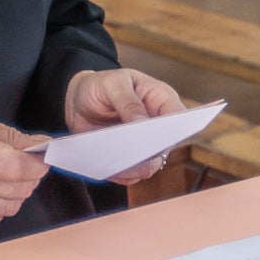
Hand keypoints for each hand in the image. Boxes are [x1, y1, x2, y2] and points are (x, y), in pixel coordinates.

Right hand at [0, 104, 47, 229]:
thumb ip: (3, 133)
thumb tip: (39, 145)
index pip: (11, 164)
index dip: (35, 165)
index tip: (42, 159)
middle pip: (13, 189)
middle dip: (30, 179)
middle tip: (29, 167)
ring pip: (5, 208)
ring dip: (17, 194)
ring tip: (8, 178)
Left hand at [63, 65, 188, 182]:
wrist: (80, 100)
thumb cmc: (102, 86)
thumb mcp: (113, 84)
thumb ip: (128, 101)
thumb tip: (142, 122)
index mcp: (162, 100)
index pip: (179, 117)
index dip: (176, 128)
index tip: (160, 135)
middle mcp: (158, 126)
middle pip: (165, 147)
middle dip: (149, 152)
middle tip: (131, 152)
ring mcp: (145, 146)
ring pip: (149, 166)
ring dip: (132, 167)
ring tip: (113, 161)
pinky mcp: (130, 161)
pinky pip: (130, 175)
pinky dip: (118, 174)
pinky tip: (105, 167)